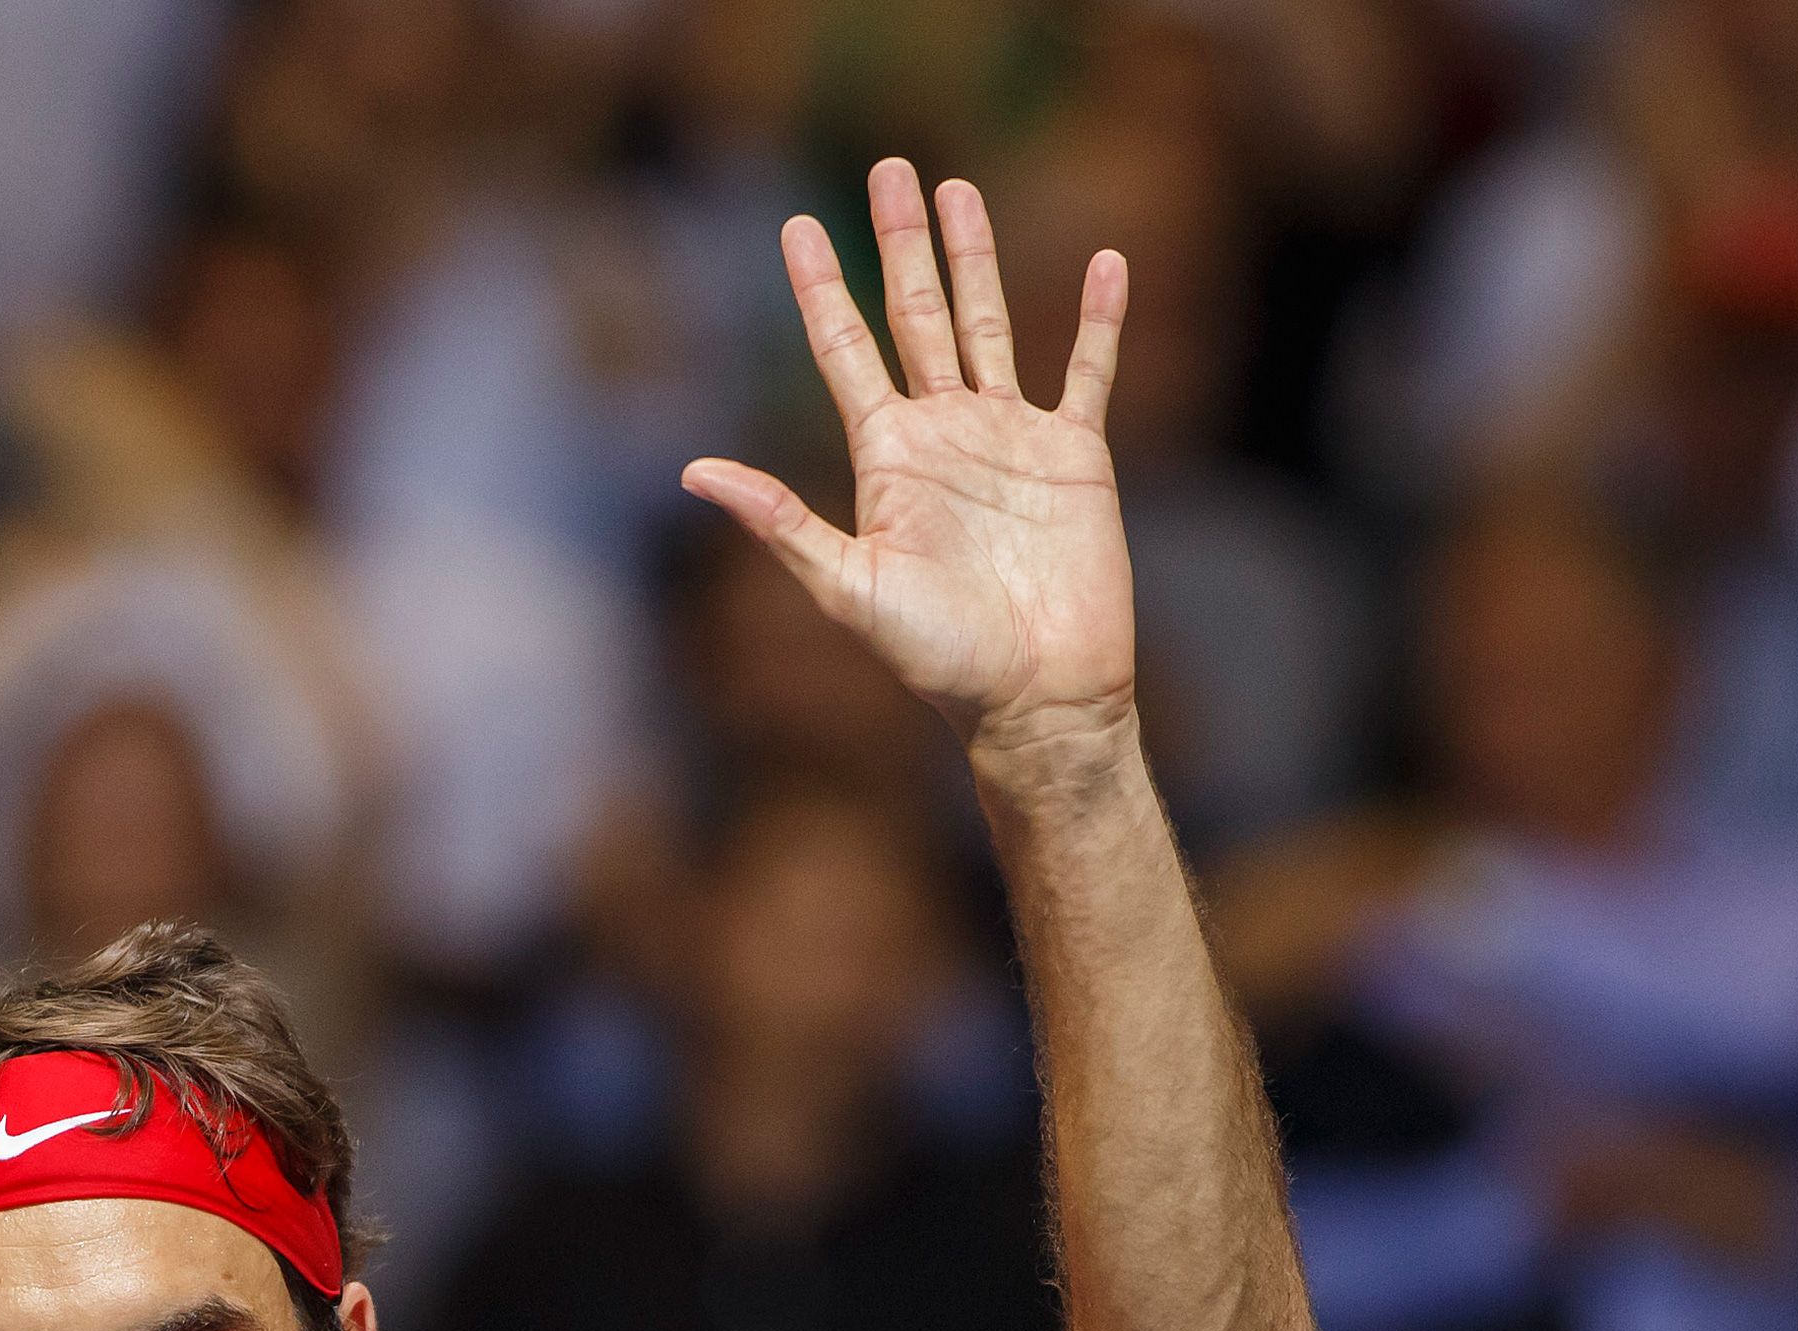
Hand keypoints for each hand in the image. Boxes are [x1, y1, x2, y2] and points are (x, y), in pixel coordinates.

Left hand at [684, 159, 1137, 761]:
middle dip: (899, 243)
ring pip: (989, 324)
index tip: (796, 224)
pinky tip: (1106, 264)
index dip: (821, 286)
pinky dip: (1096, 319)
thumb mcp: (848, 587)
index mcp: (885, 457)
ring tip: (958, 189)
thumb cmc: (938, 658)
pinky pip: (1088, 371)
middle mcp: (942, 434)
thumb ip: (778, 524)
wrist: (1036, 696)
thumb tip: (691, 471)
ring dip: (977, 257)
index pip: (844, 349)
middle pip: (915, 315)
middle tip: (886, 167)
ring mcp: (1009, 438)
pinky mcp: (1075, 456)